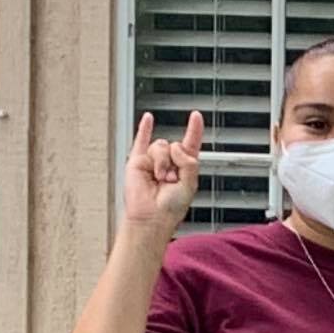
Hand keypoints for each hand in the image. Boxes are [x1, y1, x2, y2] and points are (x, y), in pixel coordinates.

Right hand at [121, 112, 205, 239]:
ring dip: (162, 162)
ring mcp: (153, 161)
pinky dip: (144, 128)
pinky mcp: (137, 161)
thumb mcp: (190, 183)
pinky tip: (148, 118)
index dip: (194, 129)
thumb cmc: (171, 207)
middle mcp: (170, 162)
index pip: (191, 144)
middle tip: (171, 179)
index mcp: (185, 167)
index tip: (196, 116)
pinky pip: (140, 140)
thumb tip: (175, 146)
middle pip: (175, 145)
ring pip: (160, 146)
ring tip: (159, 178)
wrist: (152, 216)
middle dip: (175, 161)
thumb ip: (189, 162)